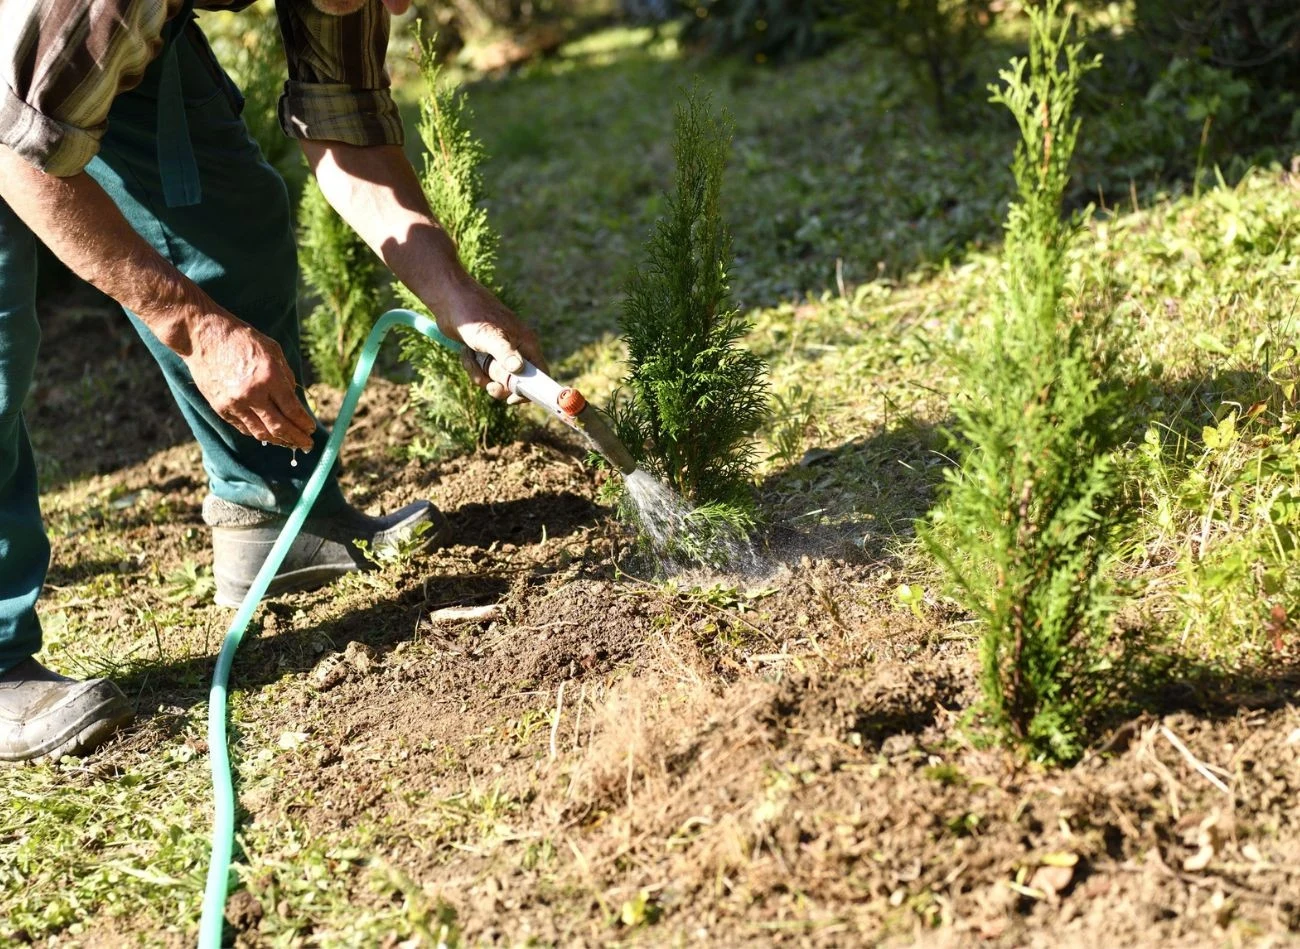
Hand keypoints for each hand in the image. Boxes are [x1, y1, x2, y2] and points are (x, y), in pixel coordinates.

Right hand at [184, 313, 315, 449]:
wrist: (203, 336)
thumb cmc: (242, 339)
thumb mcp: (273, 351)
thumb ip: (286, 377)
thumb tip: (296, 401)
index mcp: (270, 376)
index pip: (293, 410)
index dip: (304, 423)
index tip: (312, 429)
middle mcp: (253, 393)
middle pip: (279, 427)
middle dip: (296, 439)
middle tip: (307, 445)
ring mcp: (234, 403)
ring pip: (261, 433)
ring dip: (278, 441)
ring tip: (290, 443)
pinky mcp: (220, 408)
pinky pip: (244, 428)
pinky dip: (258, 433)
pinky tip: (269, 435)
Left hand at [436, 278, 548, 404]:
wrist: (449, 300)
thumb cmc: (472, 315)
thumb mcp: (489, 336)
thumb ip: (505, 353)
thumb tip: (519, 369)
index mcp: (527, 343)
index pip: (540, 374)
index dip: (530, 391)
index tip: (512, 400)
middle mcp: (517, 349)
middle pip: (516, 382)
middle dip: (499, 387)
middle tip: (488, 386)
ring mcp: (501, 352)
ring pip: (496, 379)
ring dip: (480, 375)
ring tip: (471, 357)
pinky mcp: (486, 353)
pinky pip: (483, 372)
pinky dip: (472, 366)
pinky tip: (466, 351)